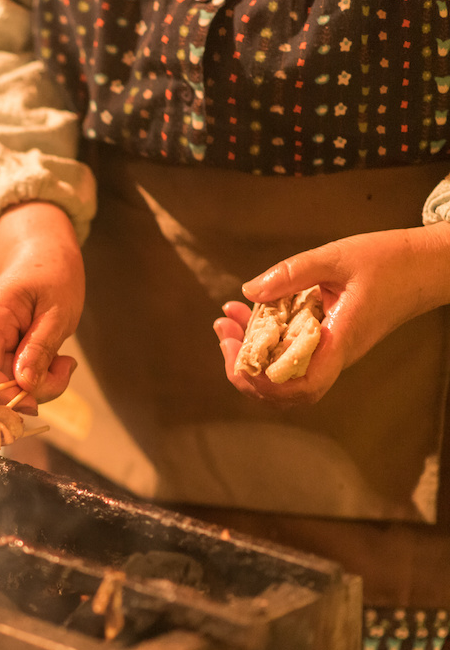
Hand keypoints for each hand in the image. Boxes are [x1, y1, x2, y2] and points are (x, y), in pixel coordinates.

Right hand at [0, 202, 83, 413]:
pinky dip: (33, 379)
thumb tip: (25, 386)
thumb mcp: (57, 312)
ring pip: (1, 385)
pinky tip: (50, 361)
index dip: (3, 393)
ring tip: (62, 362)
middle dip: (30, 390)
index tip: (38, 399)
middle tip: (65, 370)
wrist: (43, 257)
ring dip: (36, 385)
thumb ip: (40, 348)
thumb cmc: (52, 276)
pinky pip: (8, 378)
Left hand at [214, 222, 449, 405]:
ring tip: (228, 323)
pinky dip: (263, 342)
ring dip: (248, 357)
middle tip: (224, 332)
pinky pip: (289, 356)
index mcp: (340, 341)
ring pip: (282, 377)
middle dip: (243, 370)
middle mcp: (334, 355)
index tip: (238, 353)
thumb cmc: (389, 261)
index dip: (264, 383)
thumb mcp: (337, 258)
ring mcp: (330, 353)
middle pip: (283, 392)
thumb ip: (292, 273)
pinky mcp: (326, 343)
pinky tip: (248, 315)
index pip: (301, 386)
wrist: (426, 267)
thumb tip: (249, 291)